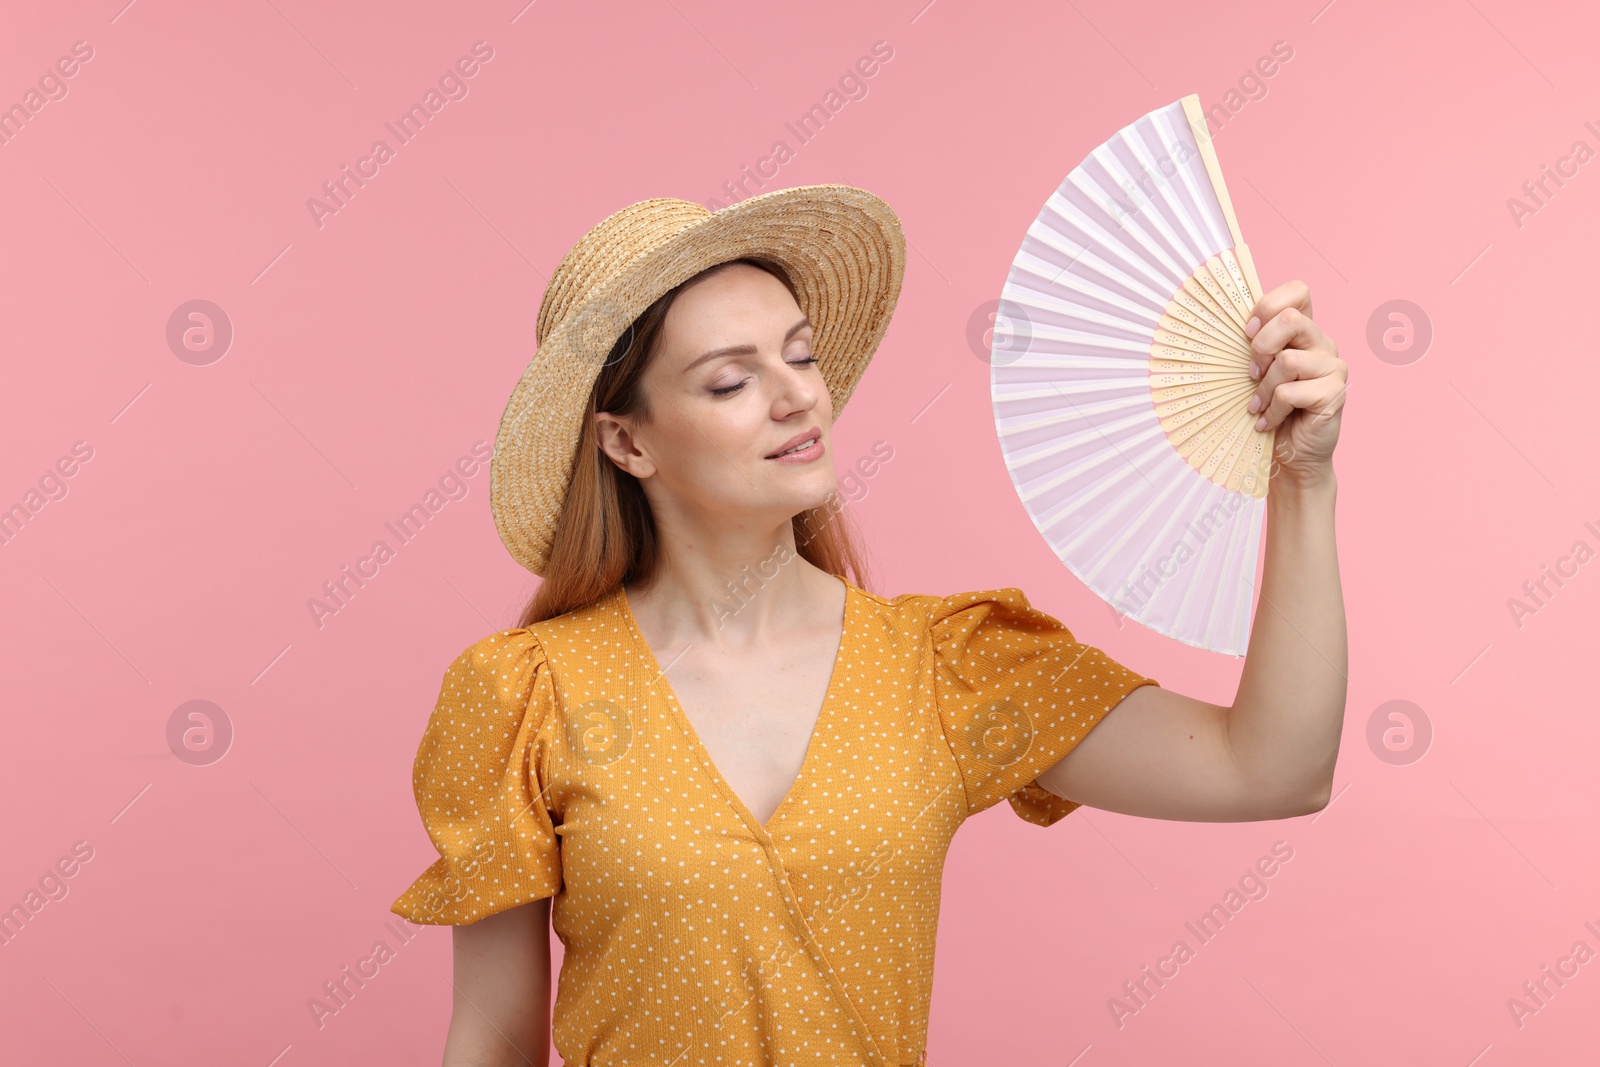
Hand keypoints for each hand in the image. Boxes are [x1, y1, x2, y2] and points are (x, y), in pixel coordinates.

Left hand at [1244, 279, 1347, 489]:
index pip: (1298, 291)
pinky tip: (1269, 421)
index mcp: (1304, 331)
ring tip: (1259, 405)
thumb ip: (1255, 347)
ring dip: (1263, 388)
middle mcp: (1323, 343)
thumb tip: (1222, 325)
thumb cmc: (1269, 410)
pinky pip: (1290, 392)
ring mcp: (1333, 367)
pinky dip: (1272, 410)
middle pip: (1291, 320)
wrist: (1290, 455)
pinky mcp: (1335, 393)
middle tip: (1252, 374)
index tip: (1248, 332)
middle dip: (1260, 347)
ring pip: (1287, 361)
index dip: (1268, 305)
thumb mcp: (1256, 373)